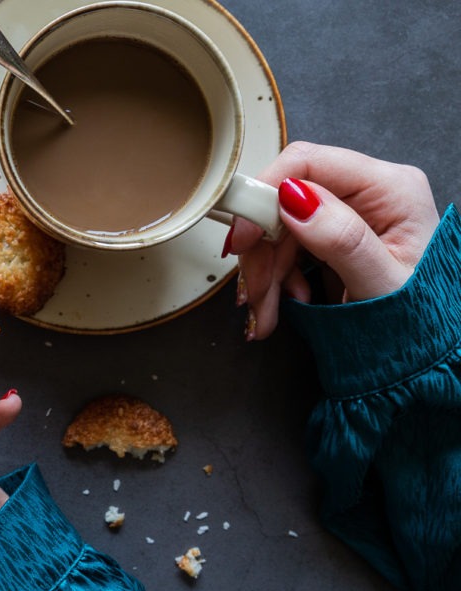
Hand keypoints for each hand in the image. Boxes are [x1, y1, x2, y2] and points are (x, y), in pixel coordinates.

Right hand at [225, 141, 438, 339]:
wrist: (422, 352)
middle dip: (263, 253)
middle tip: (256, 295)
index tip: (241, 238)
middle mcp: (368, 192)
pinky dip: (272, 280)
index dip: (263, 195)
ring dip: (263, 274)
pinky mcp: (331, 235)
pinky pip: (284, 248)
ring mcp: (348, 213)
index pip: (308, 164)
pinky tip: (281, 305)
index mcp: (390, 189)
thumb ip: (342, 240)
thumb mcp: (381, 285)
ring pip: (278, 229)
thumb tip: (295, 200)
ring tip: (266, 314)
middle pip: (285, 202)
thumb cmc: (418, 321)